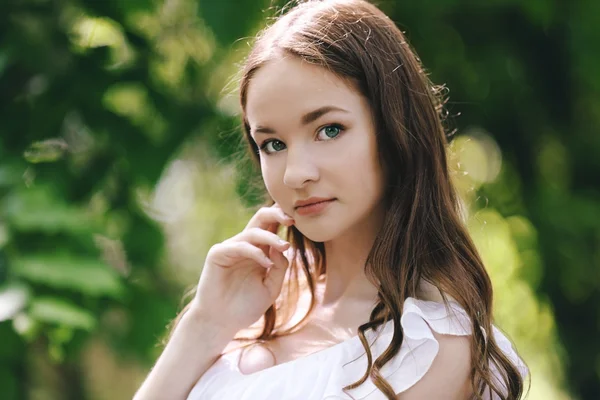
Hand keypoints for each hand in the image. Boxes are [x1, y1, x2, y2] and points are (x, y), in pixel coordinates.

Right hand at [190, 204, 294, 336]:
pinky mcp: (218, 254)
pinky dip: (255, 252)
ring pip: (252, 232)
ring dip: (271, 237)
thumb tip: (284, 246)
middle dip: (276, 213)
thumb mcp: (271, 288)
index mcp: (259, 250)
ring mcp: (230, 248)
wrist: (222, 323)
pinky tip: (267, 263)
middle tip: (292, 219)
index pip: (271, 226)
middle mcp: (245, 245)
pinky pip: (239, 246)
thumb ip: (280, 267)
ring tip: (284, 247)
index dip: (284, 219)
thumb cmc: (246, 306)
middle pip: (260, 218)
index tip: (300, 221)